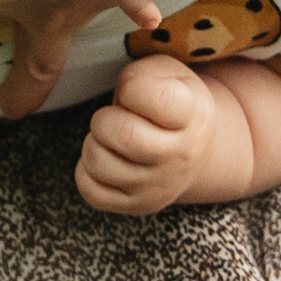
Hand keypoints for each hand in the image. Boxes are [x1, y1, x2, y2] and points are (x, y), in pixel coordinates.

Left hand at [75, 55, 218, 213]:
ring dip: (94, 144)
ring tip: (111, 139)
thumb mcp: (167, 74)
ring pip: (99, 163)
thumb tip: (123, 97)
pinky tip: (107, 158)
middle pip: (123, 135)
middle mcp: (181, 156)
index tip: (136, 92)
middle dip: (105, 119)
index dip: (135, 89)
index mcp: (193, 115)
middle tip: (114, 117)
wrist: (193, 148)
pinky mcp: (137, 206)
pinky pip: (90, 191)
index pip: (159, 100)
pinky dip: (87, 171)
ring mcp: (160, 187)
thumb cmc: (172, 102)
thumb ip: (142, 75)